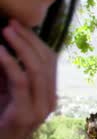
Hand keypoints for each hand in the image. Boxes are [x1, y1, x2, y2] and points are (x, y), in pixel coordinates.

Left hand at [0, 20, 56, 138]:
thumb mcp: (5, 92)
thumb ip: (7, 72)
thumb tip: (3, 45)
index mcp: (49, 93)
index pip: (49, 60)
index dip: (35, 40)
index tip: (18, 24)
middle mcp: (50, 100)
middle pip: (46, 61)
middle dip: (28, 39)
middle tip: (11, 23)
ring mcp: (40, 109)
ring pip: (37, 69)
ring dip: (20, 46)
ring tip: (6, 31)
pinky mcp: (26, 115)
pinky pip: (21, 82)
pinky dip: (10, 63)